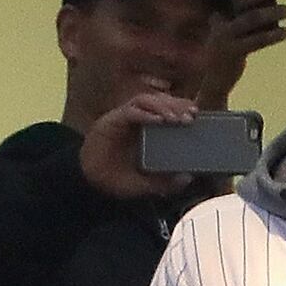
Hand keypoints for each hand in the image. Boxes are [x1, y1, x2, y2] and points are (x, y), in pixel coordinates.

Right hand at [79, 88, 197, 202]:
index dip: (181, 108)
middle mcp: (137, 120)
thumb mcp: (145, 184)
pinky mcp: (111, 121)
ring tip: (175, 118)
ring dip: (163, 106)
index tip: (196, 115)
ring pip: (146, 100)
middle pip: (160, 101)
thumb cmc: (116, 179)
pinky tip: (156, 120)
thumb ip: (165, 183)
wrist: (89, 181)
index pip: (167, 110)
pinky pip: (129, 111)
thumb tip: (188, 178)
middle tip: (190, 116)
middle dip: (176, 104)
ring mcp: (124, 118)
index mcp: (147, 130)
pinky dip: (144, 113)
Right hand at [193, 0, 285, 109]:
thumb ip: (242, 13)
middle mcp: (217, 20)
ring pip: (250, 19)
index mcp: (216, 10)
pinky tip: (285, 32)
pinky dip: (272, 35)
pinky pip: (256, 40)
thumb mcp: (229, 28)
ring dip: (271, 13)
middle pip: (239, 0)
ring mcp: (223, 36)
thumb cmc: (227, 48)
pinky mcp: (232, 52)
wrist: (214, 80)